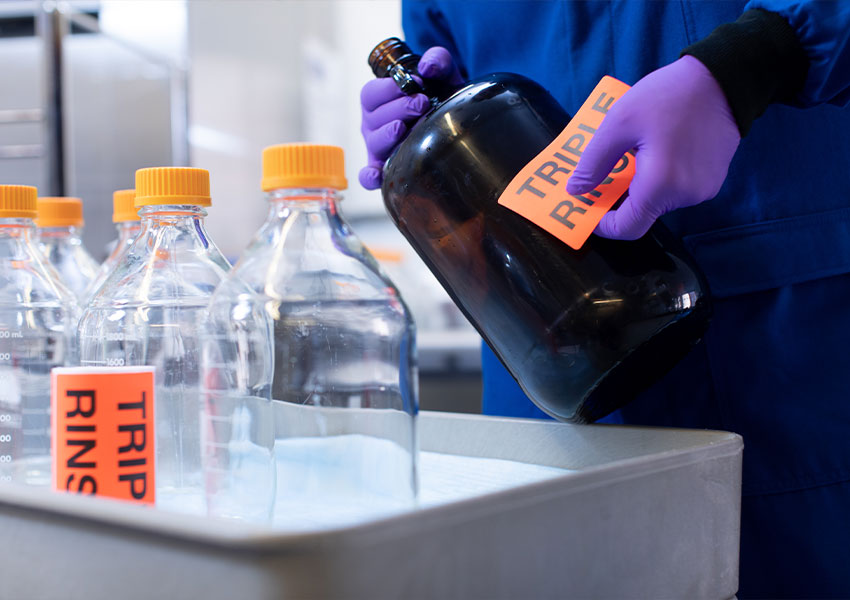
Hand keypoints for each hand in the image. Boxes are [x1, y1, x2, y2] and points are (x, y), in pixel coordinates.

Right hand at [359, 47, 463, 189]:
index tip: (414, 83)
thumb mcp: (442, 71)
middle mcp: (373, 123)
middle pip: (373, 117)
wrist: (453, 114)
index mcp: (378, 100)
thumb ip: (437, 59)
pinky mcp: (386, 166)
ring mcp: (379, 146)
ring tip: (405, 128)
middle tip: (422, 103)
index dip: (389, 88)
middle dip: (398, 108)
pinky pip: (369, 175)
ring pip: (375, 142)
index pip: (371, 94)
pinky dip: (369, 177)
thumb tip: (427, 67)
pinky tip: (376, 177)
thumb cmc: (438, 93)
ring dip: (389, 134)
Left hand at [566, 55, 740, 239]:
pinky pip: (676, 188)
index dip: (603, 225)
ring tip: (631, 151)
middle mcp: (685, 195)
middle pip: (642, 212)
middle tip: (602, 172)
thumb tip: (575, 191)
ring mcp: (703, 189)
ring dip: (639, 182)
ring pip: (658, 199)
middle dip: (618, 196)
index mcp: (661, 186)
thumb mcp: (619, 123)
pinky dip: (658, 176)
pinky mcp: (712, 179)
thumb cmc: (670, 95)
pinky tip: (654, 149)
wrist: (724, 75)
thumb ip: (593, 163)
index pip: (627, 228)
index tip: (588, 207)